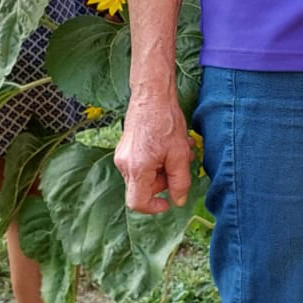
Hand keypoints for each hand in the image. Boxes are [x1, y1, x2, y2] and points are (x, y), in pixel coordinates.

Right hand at [116, 90, 193, 214]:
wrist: (151, 95)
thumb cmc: (166, 122)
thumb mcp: (179, 154)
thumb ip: (180, 181)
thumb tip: (179, 201)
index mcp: (137, 169)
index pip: (137, 203)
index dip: (154, 207)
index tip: (168, 202)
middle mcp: (124, 165)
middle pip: (143, 188)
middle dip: (164, 182)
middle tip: (181, 166)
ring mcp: (122, 156)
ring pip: (144, 176)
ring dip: (163, 169)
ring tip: (180, 153)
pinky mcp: (124, 148)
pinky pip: (141, 164)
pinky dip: (156, 161)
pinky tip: (171, 147)